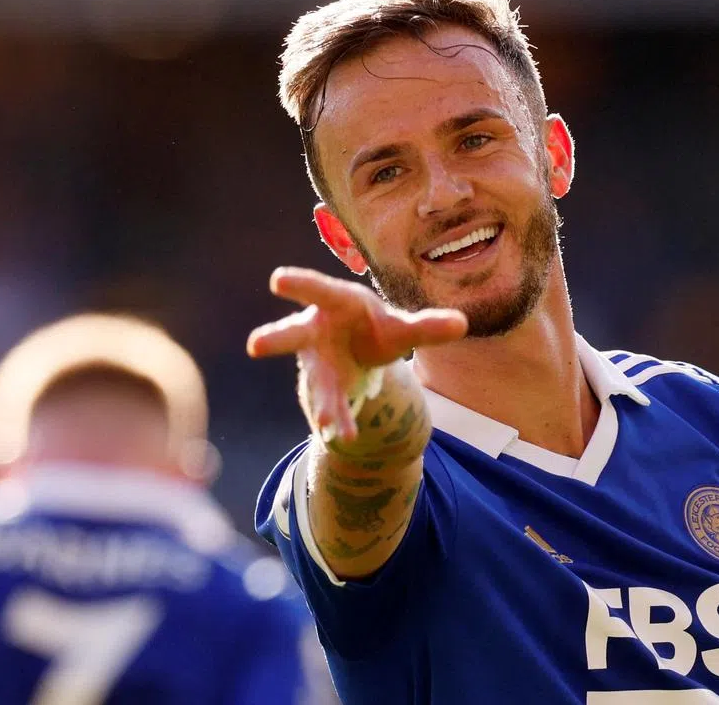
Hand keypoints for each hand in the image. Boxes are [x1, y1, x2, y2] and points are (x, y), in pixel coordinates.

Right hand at [247, 267, 466, 442]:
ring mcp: (316, 363)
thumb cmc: (374, 326)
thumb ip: (427, 327)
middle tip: (255, 346)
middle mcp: (316, 331)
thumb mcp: (400, 327)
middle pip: (292, 334)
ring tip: (326, 426)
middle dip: (276, 339)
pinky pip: (329, 405)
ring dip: (321, 404)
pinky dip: (337, 421)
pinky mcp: (323, 389)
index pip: (319, 290)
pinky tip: (341, 439)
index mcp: (337, 303)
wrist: (361, 353)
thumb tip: (463, 324)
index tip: (277, 279)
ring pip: (316, 383)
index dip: (299, 284)